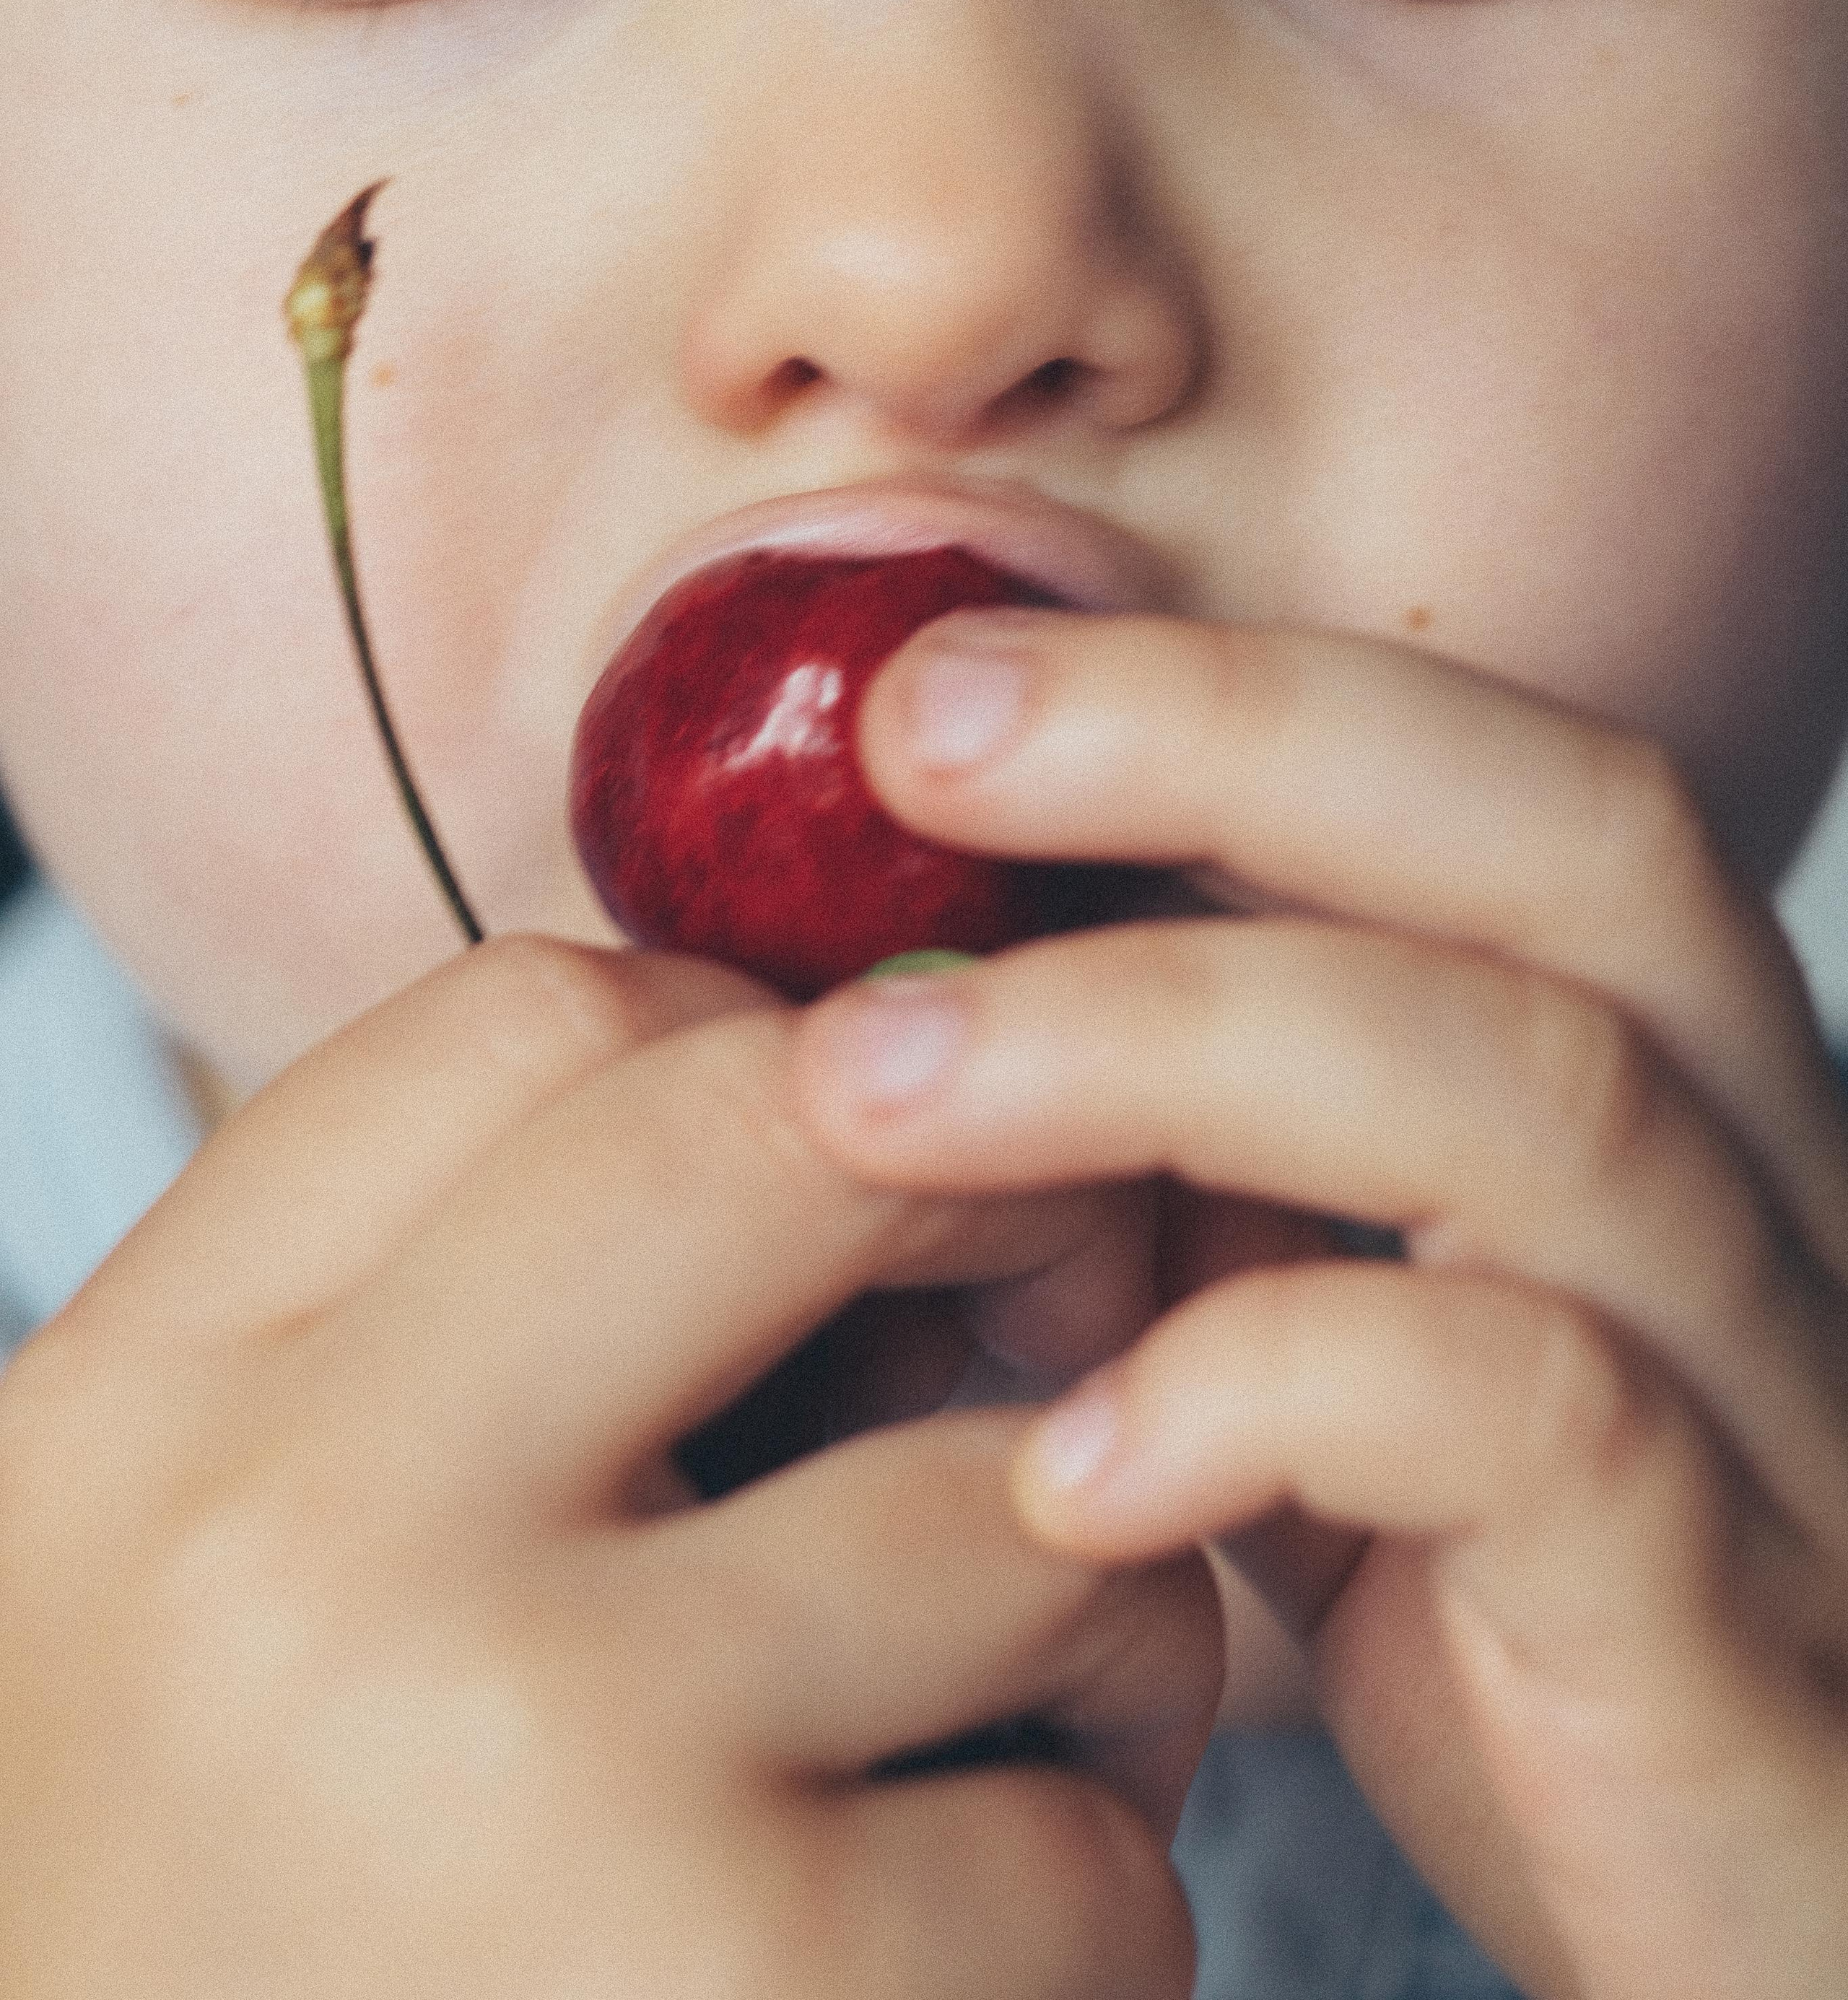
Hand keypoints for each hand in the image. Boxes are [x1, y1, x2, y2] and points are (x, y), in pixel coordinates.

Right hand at [0, 935, 1221, 1999]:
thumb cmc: (218, 1969)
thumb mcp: (180, 1637)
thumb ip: (413, 1381)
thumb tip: (807, 1121)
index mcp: (114, 1440)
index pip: (516, 1027)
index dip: (739, 1059)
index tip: (847, 1184)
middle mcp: (287, 1558)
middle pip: (781, 1141)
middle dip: (986, 1209)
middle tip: (1055, 1332)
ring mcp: (526, 1782)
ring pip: (1016, 1521)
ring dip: (1083, 1641)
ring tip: (989, 1787)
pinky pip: (1086, 1861)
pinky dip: (1072, 1931)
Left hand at [796, 609, 1847, 1999]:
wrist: (1696, 1913)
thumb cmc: (1434, 1591)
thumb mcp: (1295, 1297)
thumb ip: (1179, 1124)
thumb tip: (893, 919)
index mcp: (1654, 1084)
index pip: (1504, 775)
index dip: (1231, 685)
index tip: (929, 681)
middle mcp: (1756, 1199)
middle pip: (1577, 850)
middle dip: (1225, 748)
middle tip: (913, 747)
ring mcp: (1777, 1418)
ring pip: (1552, 1105)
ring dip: (1170, 1040)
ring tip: (873, 1085)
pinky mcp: (1735, 1655)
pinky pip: (1555, 1435)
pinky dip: (1275, 1389)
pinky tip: (1062, 1464)